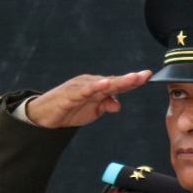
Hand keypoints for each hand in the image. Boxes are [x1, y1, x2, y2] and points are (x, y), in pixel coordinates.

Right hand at [24, 71, 152, 127]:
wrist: (44, 116)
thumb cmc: (70, 109)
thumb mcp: (93, 111)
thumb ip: (107, 105)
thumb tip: (118, 105)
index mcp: (97, 87)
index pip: (118, 84)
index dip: (133, 81)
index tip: (148, 76)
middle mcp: (90, 84)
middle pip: (113, 81)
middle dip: (130, 79)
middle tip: (145, 75)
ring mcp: (79, 88)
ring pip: (101, 84)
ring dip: (118, 81)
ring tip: (133, 78)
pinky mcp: (69, 95)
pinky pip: (83, 91)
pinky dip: (94, 87)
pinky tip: (104, 84)